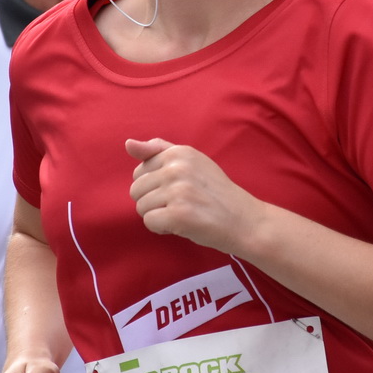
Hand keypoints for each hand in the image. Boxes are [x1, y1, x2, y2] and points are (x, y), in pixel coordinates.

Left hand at [126, 138, 260, 252]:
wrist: (245, 221)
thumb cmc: (216, 193)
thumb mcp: (192, 162)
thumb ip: (159, 150)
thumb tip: (128, 144)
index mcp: (179, 152)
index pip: (140, 171)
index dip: (155, 186)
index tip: (179, 189)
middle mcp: (177, 168)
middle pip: (136, 190)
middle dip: (153, 201)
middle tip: (181, 204)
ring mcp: (178, 191)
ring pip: (141, 207)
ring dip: (159, 215)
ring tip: (184, 214)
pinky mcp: (178, 214)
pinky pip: (149, 222)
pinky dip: (162, 229)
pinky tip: (182, 225)